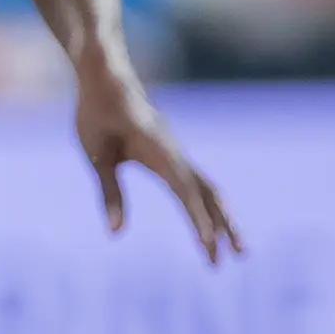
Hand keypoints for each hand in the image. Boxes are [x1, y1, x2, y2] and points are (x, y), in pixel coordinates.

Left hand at [76, 76, 240, 261]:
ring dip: (222, 218)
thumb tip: (116, 232)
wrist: (105, 76)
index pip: (186, 193)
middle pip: (209, 193)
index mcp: (160, 152)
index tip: (209, 248)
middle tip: (239, 258)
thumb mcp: (96, 154)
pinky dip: (208, 205)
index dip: (198, 221)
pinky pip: (196, 183)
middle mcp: (176, 153)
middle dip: (224, 226)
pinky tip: (210, 223)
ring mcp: (176, 153)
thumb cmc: (96, 113)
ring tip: (236, 249)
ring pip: (208, 189)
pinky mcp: (170, 154)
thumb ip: (109, 192)